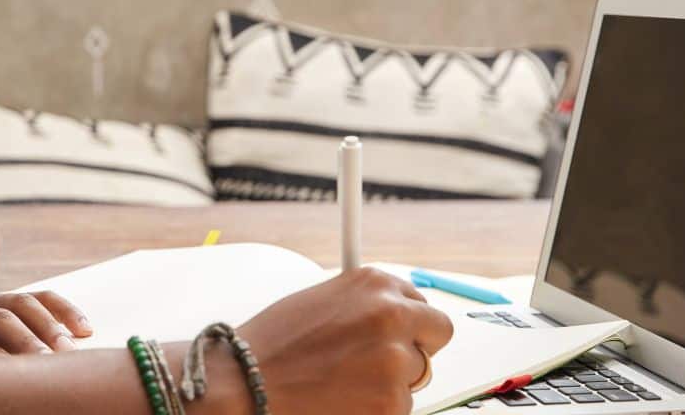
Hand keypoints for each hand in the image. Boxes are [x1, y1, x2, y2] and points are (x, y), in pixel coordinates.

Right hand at [237, 267, 453, 414]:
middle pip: (437, 333)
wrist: (247, 380)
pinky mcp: (392, 401)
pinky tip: (343, 398)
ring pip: (417, 375)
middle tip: (382, 361)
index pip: (422, 303)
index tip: (396, 333)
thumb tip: (394, 318)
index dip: (408, 322)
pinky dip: (378, 408)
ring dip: (392, 381)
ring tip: (345, 380)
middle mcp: (392, 314)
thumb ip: (366, 305)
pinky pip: (402, 407)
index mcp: (375, 282)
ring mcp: (395, 359)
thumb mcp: (324, 299)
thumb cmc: (274, 342)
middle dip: (416, 347)